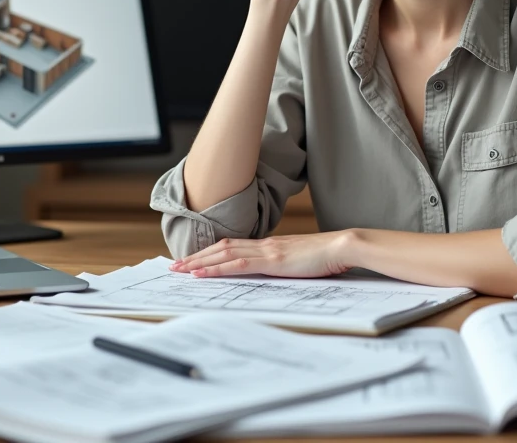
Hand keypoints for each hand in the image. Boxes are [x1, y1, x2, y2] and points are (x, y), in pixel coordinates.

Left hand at [167, 231, 356, 278]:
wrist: (341, 247)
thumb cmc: (326, 256)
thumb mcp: (299, 261)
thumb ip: (284, 264)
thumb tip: (275, 271)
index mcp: (269, 244)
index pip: (232, 245)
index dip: (210, 251)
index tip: (192, 259)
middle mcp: (263, 244)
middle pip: (221, 247)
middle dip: (196, 256)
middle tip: (175, 265)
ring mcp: (266, 251)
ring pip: (224, 253)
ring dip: (199, 261)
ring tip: (180, 269)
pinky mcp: (272, 261)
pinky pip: (237, 265)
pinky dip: (216, 268)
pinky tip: (202, 273)